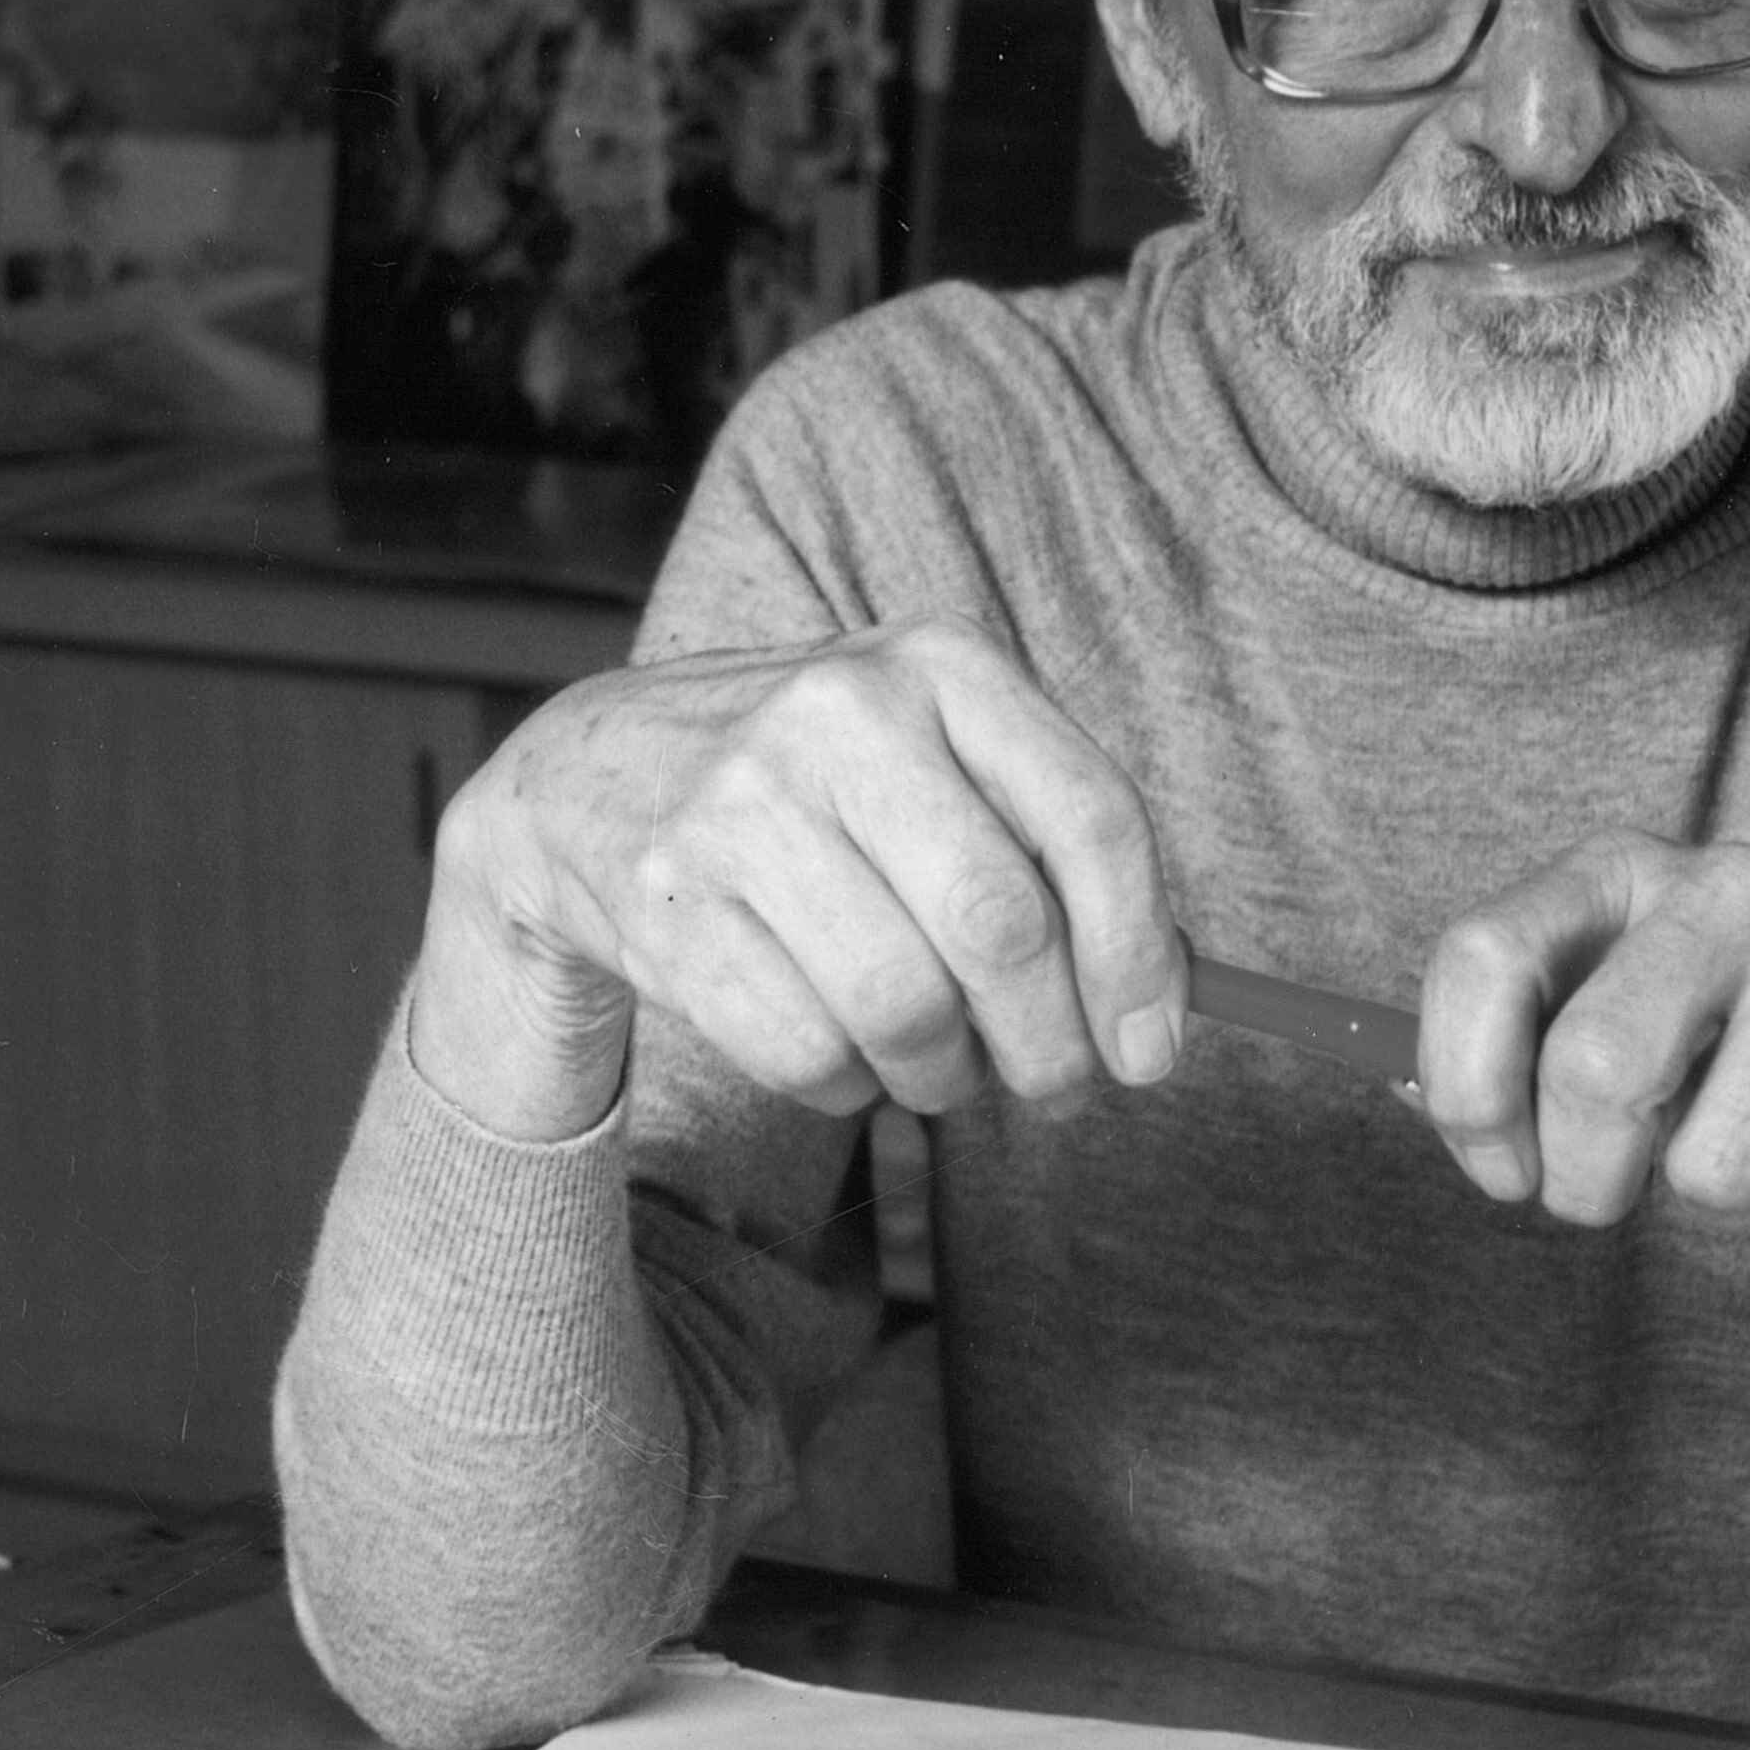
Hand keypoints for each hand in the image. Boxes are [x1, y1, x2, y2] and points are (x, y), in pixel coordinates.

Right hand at [405, 621, 1185, 1142]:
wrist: (590, 777)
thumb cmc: (821, 787)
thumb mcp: (937, 758)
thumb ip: (1052, 854)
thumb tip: (1159, 1010)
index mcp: (939, 663)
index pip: (1091, 818)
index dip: (1139, 955)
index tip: (1150, 1048)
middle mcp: (839, 713)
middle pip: (1001, 928)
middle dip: (1050, 1046)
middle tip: (1055, 1086)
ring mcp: (739, 806)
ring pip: (905, 1009)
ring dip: (945, 1077)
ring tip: (938, 1064)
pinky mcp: (666, 905)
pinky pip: (810, 1055)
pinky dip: (847, 1084)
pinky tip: (839, 1042)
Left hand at [1410, 838, 1749, 1247]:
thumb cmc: (1743, 1013)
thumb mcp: (1622, 990)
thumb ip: (1516, 1042)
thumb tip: (1407, 1097)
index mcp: (1622, 869)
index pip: (1485, 958)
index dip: (1466, 1093)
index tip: (1501, 1169)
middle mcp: (1730, 884)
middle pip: (1596, 1069)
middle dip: (1586, 1180)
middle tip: (1613, 1190)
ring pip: (1716, 1171)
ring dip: (1726, 1197)